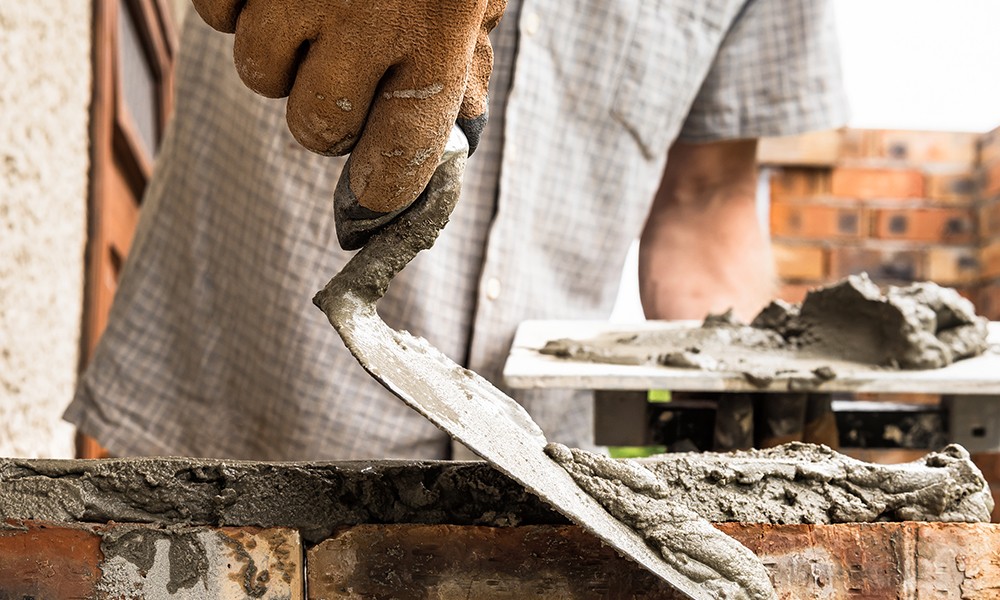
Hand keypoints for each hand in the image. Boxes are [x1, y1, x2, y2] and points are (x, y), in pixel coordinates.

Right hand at [192, 0, 505, 248]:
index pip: (402, 152)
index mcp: (438, 29)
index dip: (384, 191)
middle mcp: (366, 17)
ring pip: (259, 74)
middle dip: (329, 117)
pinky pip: (216, 15)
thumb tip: (464, 120)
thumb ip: (467, 51)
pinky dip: (236, 4)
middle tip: (345, 78)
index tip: (374, 200)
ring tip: (310, 13)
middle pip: (317, 126)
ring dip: (281, 57)